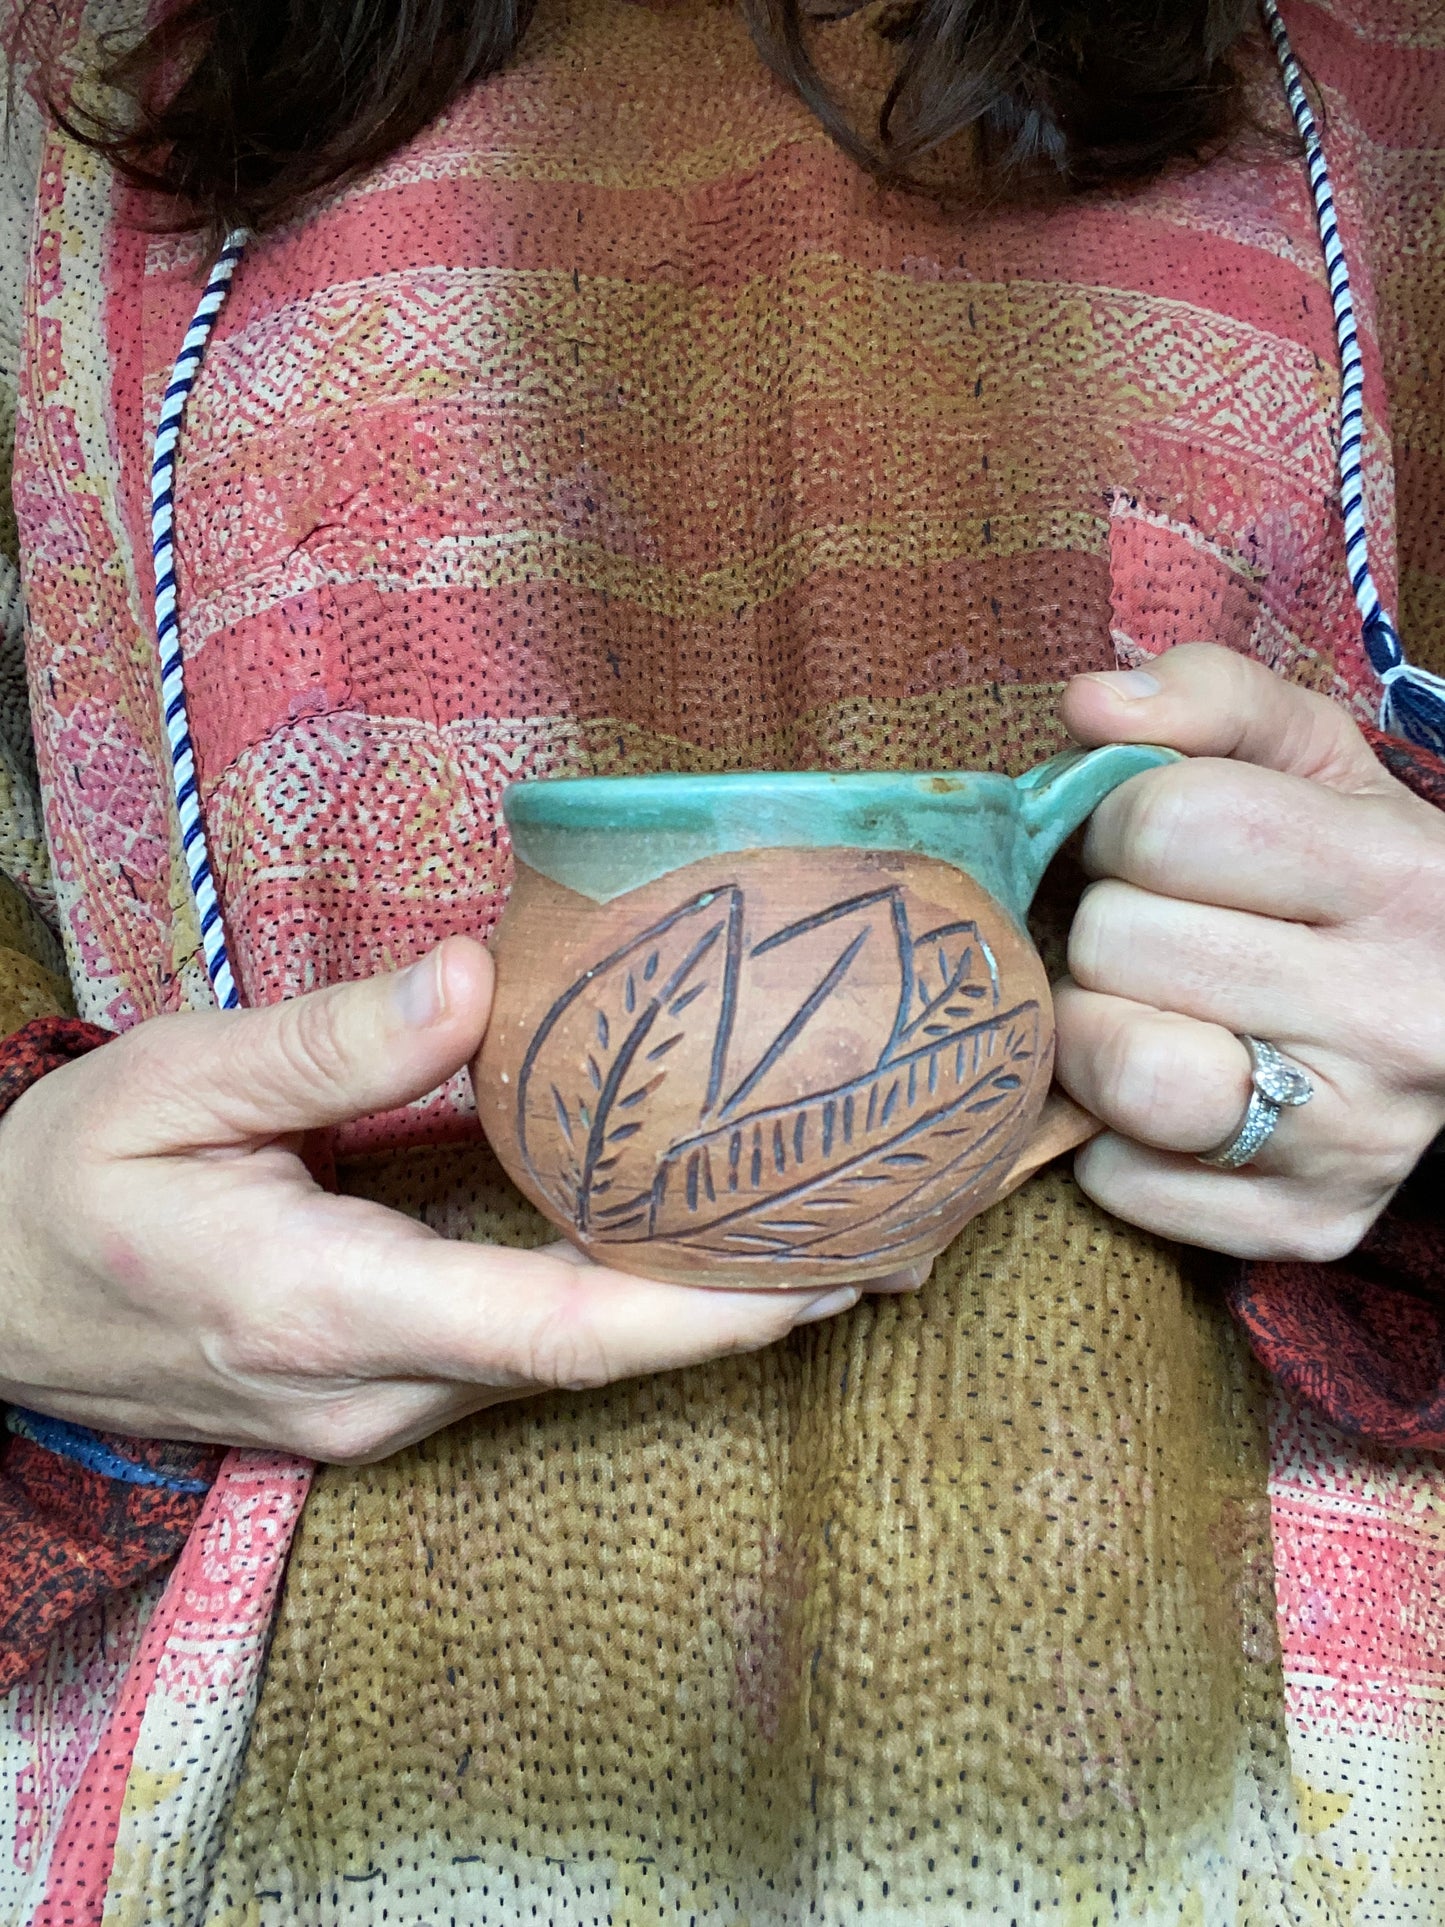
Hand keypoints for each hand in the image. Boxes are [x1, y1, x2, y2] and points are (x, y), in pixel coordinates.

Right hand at [0, 940, 920, 1462]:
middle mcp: (372, 1388)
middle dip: (746, 1309)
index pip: (551, 1329)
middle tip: (898, 1233)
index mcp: (320, 1305)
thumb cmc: (70, 1186)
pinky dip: (634, 1307)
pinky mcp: (391, 1397)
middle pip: (594, 1358)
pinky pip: (535, 1355)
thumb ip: (329, 1041)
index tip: (825, 1270)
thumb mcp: (174, 1082)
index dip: (699, 1311)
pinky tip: (704, 1251)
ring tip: (838, 1230)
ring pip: (573, 1366)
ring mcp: (383, 1412)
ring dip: (704, 1310)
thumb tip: (471, 981)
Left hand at [1053, 644, 1444, 1260]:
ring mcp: (1357, 1138)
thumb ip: (1210, 700)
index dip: (1122, 823)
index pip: (1173, 824)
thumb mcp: (1315, 761)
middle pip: (1123, 944)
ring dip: (1092, 1031)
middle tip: (1148, 929)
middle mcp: (1395, 1014)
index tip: (1148, 842)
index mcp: (1400, 876)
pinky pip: (1123, 1182)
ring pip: (1126, 1074)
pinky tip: (1169, 1087)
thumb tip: (1087, 706)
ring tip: (1136, 1006)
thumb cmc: (1359, 874)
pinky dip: (1112, 1137)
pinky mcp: (1310, 1226)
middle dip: (1106, 923)